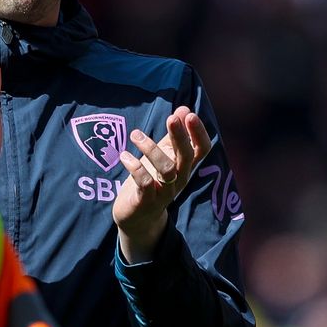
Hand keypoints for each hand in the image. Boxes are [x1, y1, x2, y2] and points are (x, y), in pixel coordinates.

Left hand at [113, 106, 211, 262]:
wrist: (137, 217)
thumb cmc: (151, 182)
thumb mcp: (163, 156)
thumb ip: (174, 135)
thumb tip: (184, 108)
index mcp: (185, 167)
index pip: (202, 149)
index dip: (199, 133)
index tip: (189, 114)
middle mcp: (180, 179)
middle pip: (187, 157)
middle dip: (180, 136)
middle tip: (171, 118)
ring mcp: (165, 191)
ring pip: (166, 169)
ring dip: (151, 149)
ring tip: (135, 134)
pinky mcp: (147, 201)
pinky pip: (145, 183)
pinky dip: (135, 168)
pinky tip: (124, 156)